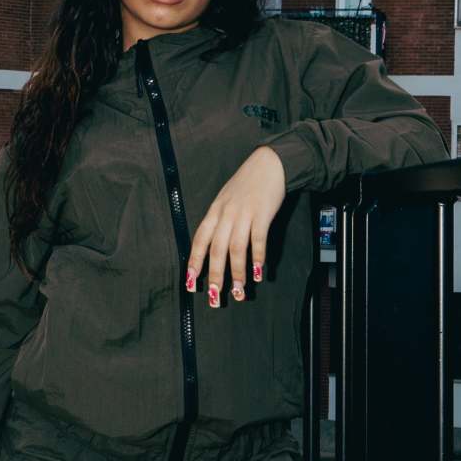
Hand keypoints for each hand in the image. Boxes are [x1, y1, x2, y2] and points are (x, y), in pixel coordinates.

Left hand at [186, 145, 285, 306]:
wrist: (269, 163)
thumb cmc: (247, 184)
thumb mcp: (226, 199)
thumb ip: (220, 221)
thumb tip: (213, 247)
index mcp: (215, 211)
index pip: (200, 240)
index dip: (195, 262)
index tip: (191, 282)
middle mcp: (226, 213)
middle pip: (216, 249)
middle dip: (215, 275)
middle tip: (215, 297)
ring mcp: (244, 213)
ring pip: (236, 248)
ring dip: (237, 272)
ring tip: (239, 291)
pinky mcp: (262, 213)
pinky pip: (257, 239)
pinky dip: (257, 257)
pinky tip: (258, 272)